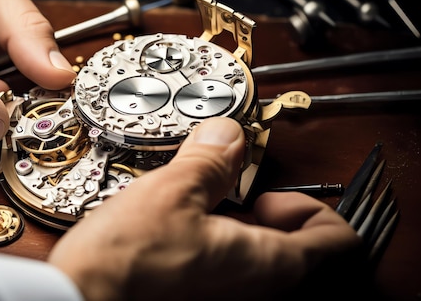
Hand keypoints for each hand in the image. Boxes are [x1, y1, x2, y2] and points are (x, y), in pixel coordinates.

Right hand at [48, 117, 360, 299]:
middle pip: (309, 259)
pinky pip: (238, 282)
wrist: (81, 298)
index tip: (268, 195)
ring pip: (271, 270)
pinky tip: (190, 238)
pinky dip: (228, 256)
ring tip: (210, 216)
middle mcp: (260, 296)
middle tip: (242, 204)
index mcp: (271, 269)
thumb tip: (226, 136)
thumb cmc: (125, 264)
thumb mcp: (172, 193)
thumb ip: (211, 160)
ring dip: (251, 237)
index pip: (339, 241)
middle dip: (279, 222)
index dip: (310, 207)